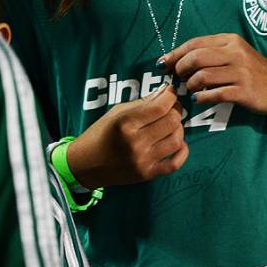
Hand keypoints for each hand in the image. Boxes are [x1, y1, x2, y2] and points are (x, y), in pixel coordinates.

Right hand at [67, 83, 187, 187]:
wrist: (85, 164)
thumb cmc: (99, 134)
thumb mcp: (116, 112)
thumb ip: (142, 103)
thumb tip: (165, 92)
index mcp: (125, 123)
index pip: (161, 106)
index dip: (171, 95)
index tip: (171, 91)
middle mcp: (136, 142)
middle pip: (172, 121)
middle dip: (176, 110)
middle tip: (171, 107)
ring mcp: (143, 160)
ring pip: (177, 139)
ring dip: (178, 128)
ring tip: (171, 124)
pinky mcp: (147, 174)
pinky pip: (176, 163)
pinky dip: (182, 151)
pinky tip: (177, 143)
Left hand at [161, 33, 266, 115]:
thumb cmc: (254, 73)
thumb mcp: (237, 55)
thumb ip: (212, 54)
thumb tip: (180, 60)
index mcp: (231, 41)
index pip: (195, 43)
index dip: (175, 53)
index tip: (163, 63)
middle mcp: (235, 53)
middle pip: (196, 57)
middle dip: (181, 69)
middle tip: (178, 78)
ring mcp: (241, 72)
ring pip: (202, 76)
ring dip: (191, 85)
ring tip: (191, 90)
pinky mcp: (244, 91)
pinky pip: (214, 94)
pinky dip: (202, 98)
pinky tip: (199, 100)